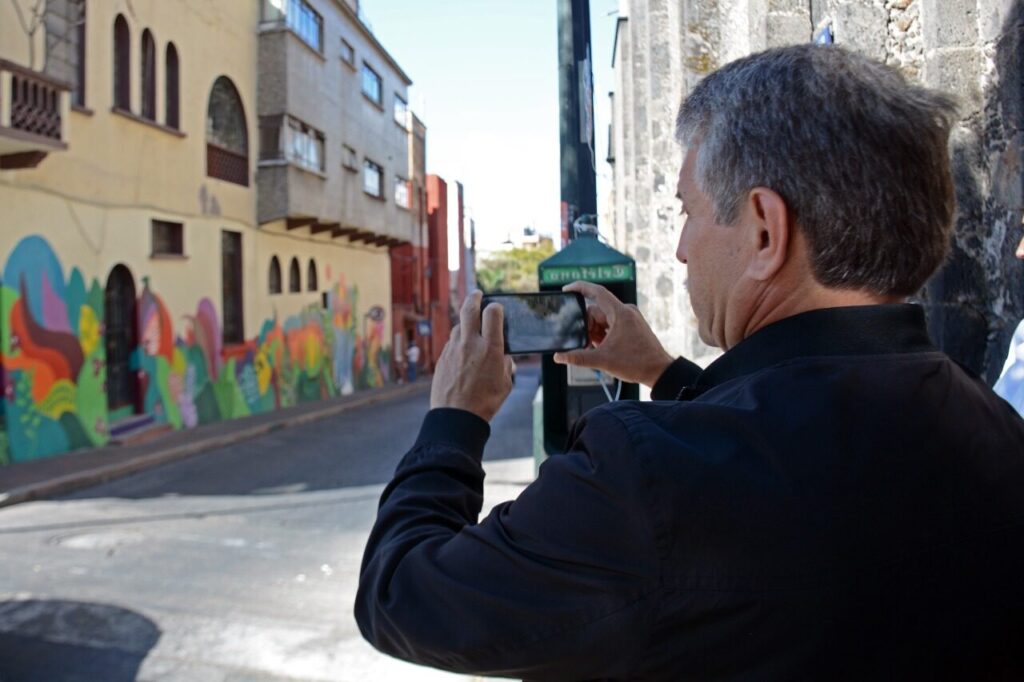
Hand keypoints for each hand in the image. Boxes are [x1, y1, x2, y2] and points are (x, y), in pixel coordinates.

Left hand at [431, 291, 514, 421]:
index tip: (496, 308)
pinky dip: (458, 341)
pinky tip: (462, 350)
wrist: (456, 417)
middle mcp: (470, 344)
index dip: (495, 307)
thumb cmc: (485, 403)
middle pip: (469, 309)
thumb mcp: (505, 384)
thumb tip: (503, 356)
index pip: (492, 313)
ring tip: (472, 329)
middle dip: (474, 297)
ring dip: (466, 324)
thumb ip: (505, 365)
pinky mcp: (442, 358)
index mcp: (490, 348)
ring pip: (459, 326)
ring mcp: (453, 350)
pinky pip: (451, 343)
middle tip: (477, 293)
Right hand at [553, 281, 673, 386]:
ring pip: (603, 319)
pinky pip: (612, 324)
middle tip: (586, 344)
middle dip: (587, 326)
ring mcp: (630, 318)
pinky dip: (603, 334)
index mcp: (620, 313)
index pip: (597, 292)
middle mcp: (626, 311)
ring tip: (596, 348)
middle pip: (596, 311)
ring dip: (595, 332)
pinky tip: (603, 348)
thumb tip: (559, 357)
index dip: (580, 287)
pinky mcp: (632, 326)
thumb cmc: (636, 363)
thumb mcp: (603, 361)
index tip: (566, 289)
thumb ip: (578, 357)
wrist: (659, 371)